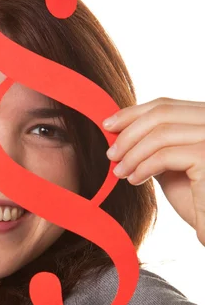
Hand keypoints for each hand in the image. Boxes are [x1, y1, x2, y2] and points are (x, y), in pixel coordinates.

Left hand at [102, 97, 204, 246]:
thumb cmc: (195, 199)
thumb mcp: (171, 163)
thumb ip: (155, 144)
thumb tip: (120, 129)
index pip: (166, 105)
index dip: (132, 113)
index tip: (108, 126)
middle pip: (162, 114)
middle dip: (128, 132)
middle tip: (110, 153)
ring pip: (161, 133)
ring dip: (132, 153)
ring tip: (119, 171)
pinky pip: (165, 155)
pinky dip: (143, 166)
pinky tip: (134, 180)